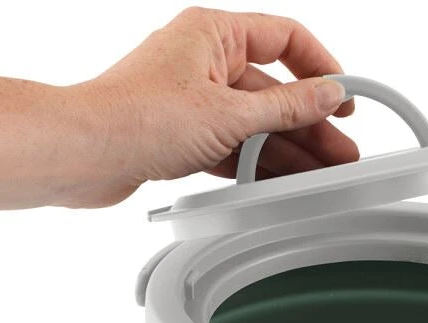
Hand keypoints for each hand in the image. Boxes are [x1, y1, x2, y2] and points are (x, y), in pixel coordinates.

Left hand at [64, 7, 358, 207]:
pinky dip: (254, 164)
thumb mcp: (231, 114)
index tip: (345, 97)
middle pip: (272, 89)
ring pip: (252, 122)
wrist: (82, 154)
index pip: (285, 38)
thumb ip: (288, 107)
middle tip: (340, 154)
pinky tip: (279, 184)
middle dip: (309, 124)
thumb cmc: (137, 117)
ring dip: (285, 150)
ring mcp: (190, 97)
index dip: (321, 67)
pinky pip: (230, 144)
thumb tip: (328, 94)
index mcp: (213, 33)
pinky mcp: (179, 132)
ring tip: (318, 176)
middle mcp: (202, 59)